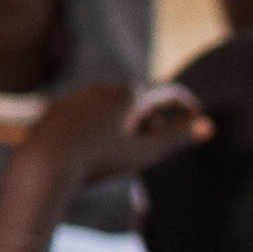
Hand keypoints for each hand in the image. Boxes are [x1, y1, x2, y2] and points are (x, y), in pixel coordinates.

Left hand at [19, 83, 212, 193]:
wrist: (44, 164)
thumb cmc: (98, 159)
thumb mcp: (143, 152)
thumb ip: (176, 137)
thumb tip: (208, 125)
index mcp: (128, 93)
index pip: (167, 94)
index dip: (185, 106)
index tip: (197, 117)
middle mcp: (102, 88)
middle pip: (139, 101)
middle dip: (154, 119)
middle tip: (161, 142)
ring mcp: (77, 96)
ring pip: (111, 108)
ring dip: (126, 124)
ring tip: (127, 149)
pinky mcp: (57, 109)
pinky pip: (87, 116)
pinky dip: (100, 128)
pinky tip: (97, 148)